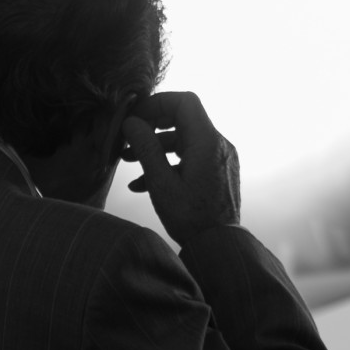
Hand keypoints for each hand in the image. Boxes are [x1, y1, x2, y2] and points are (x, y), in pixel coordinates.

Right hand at [121, 92, 240, 246]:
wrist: (219, 247)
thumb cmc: (191, 218)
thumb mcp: (161, 183)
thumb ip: (145, 148)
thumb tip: (131, 123)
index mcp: (207, 142)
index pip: (185, 101)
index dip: (158, 103)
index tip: (137, 116)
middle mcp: (218, 145)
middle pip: (183, 120)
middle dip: (153, 127)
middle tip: (129, 137)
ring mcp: (220, 160)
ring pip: (184, 141)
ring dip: (156, 148)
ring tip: (129, 162)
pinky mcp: (218, 174)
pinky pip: (191, 159)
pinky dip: (169, 163)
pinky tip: (143, 183)